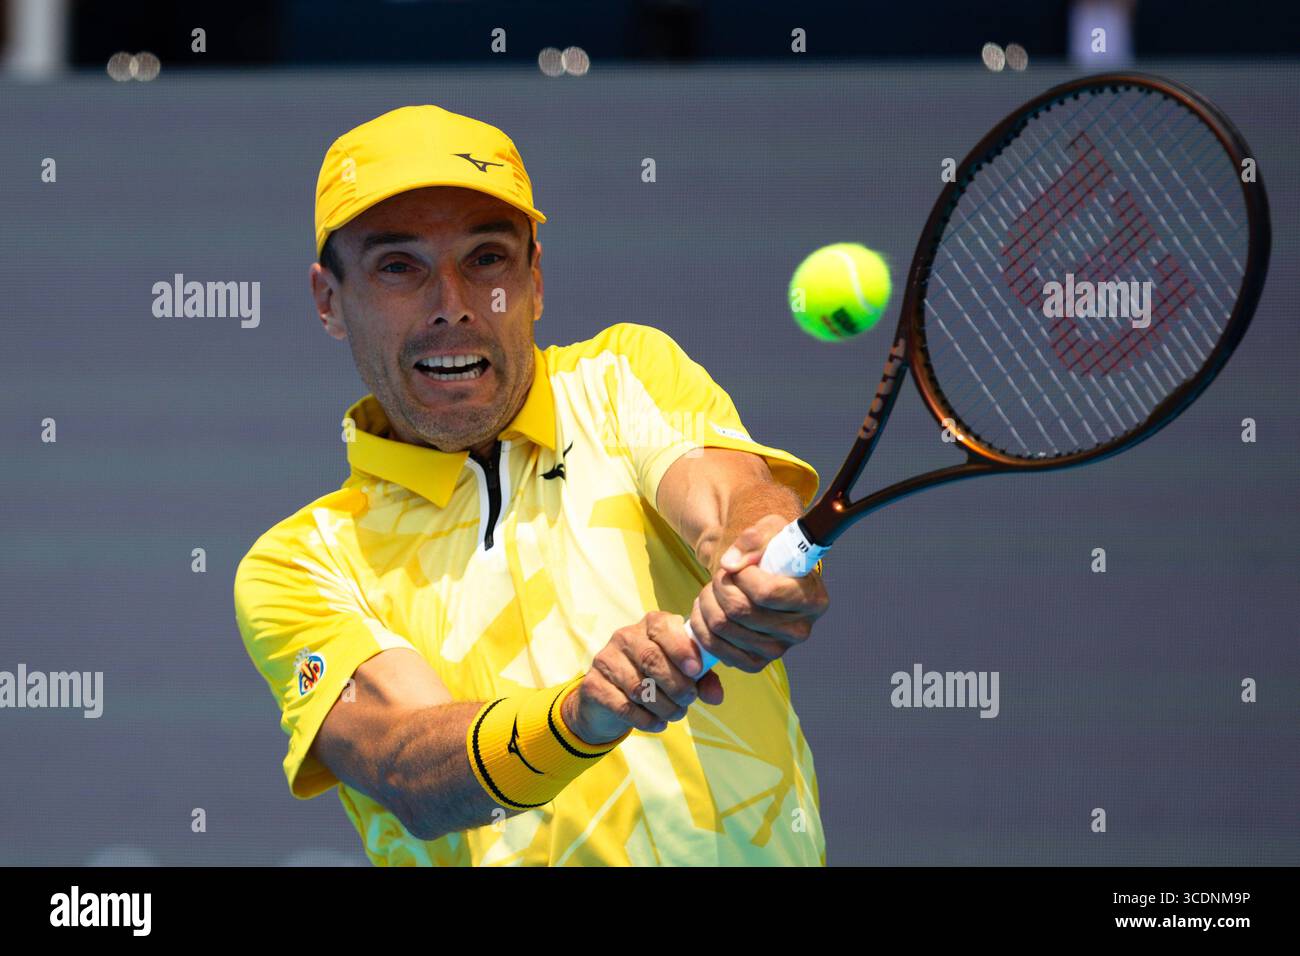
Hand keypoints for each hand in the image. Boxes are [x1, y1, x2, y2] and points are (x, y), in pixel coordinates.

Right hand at [562, 611, 724, 744]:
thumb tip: (716, 696)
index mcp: (651, 625)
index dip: (681, 648)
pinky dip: (646, 720)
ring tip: (674, 714)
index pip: (663, 627)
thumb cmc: (654, 678)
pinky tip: (658, 724)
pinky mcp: (593, 685)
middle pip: (651, 659)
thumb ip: (702, 680)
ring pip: (639, 687)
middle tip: (688, 700)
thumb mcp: (682, 674)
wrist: (610, 700)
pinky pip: (624, 706)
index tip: (695, 671)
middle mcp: (626, 636)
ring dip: (664, 707)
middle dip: (676, 685)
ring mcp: (606, 659)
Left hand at [689, 514, 828, 672]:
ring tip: (712, 590)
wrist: (771, 579)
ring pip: (723, 627)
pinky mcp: (756, 662)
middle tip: (720, 575)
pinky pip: (717, 649)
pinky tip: (706, 610)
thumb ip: (753, 539)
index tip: (740, 565)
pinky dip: (702, 627)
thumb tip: (729, 565)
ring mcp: (778, 650)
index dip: (742, 576)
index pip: (767, 593)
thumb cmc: (774, 553)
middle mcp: (800, 630)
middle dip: (719, 586)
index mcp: (813, 599)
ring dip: (706, 603)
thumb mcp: (770, 531)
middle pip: (740, 610)